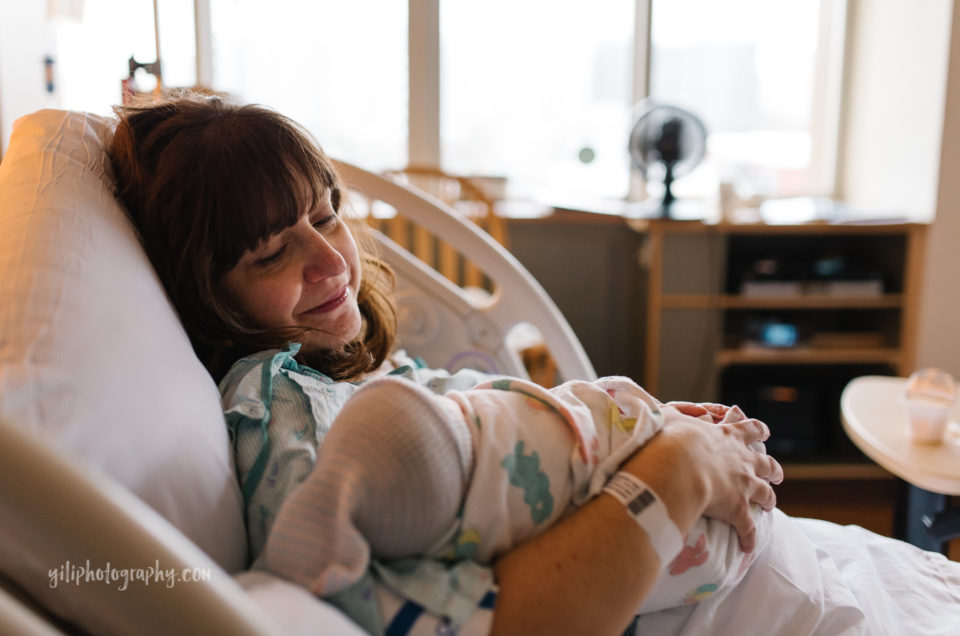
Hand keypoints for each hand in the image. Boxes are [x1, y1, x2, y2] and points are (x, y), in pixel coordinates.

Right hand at [620, 409, 782, 551]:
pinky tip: (747, 546)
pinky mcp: (738, 509)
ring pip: (765, 492)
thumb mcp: (668, 416)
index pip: (750, 429)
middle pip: (765, 463)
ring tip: (769, 503)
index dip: (757, 430)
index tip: (764, 432)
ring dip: (768, 498)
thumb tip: (661, 410)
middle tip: (776, 473)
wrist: (676, 468)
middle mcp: (741, 459)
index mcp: (727, 436)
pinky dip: (749, 537)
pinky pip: (748, 528)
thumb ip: (671, 413)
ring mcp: (743, 485)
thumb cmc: (669, 440)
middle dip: (772, 468)